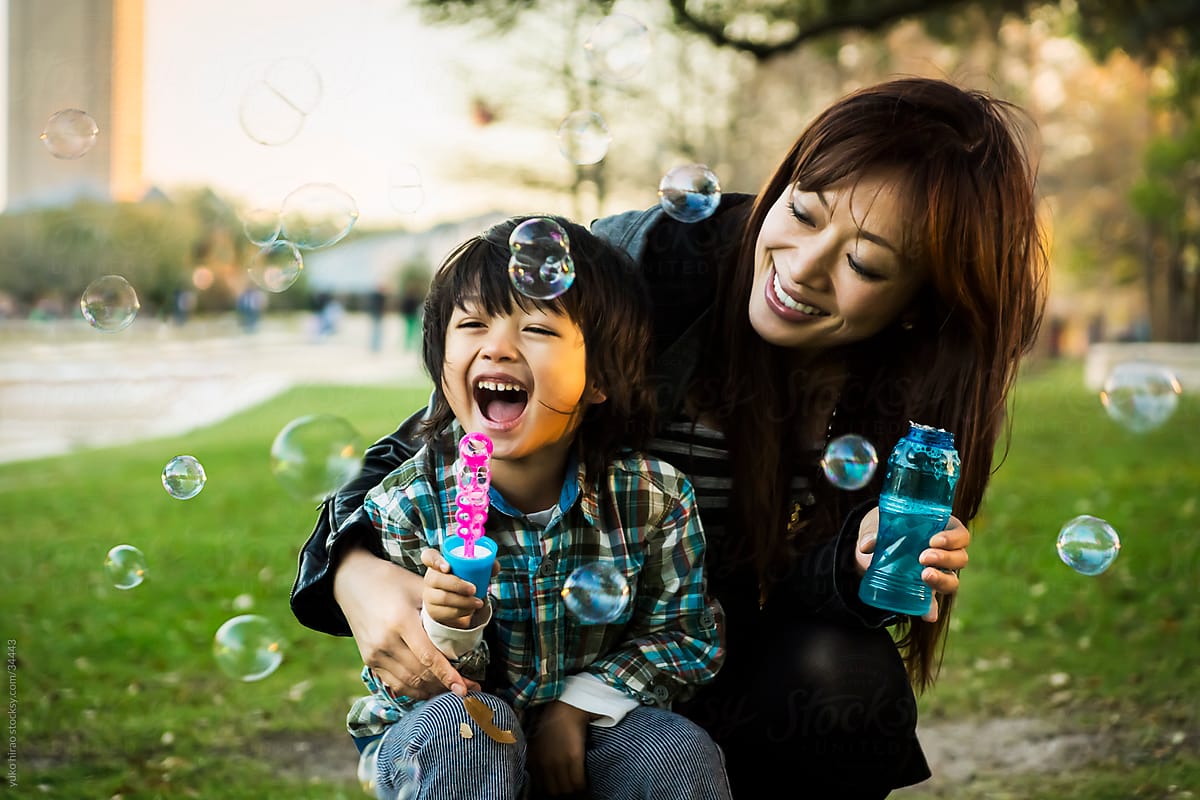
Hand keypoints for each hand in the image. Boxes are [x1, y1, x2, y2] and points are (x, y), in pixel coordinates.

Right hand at [333, 544, 475, 697]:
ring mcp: (374, 654)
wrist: (351, 581)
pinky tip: (430, 689)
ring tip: (452, 690)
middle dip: (446, 685)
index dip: (448, 675)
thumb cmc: (390, 580)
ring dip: (432, 690)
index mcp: (400, 621)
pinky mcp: (369, 660)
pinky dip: (414, 690)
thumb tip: (468, 625)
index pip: (428, 657)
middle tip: (468, 689)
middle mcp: (385, 642)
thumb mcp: (417, 587)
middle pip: (420, 673)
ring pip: (408, 683)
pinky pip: (394, 683)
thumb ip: (440, 608)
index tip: (464, 688)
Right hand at [420, 548, 485, 628]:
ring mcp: (429, 595)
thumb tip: (494, 566)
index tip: (447, 567)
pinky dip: (462, 612)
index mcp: (437, 562)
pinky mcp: (434, 611)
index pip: (428, 556)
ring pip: (442, 598)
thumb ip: (485, 565)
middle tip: (474, 589)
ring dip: (463, 601)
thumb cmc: (463, 580)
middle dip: (457, 585)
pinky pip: (446, 613)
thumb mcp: (473, 570)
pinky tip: (470, 609)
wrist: (456, 601)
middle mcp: (430, 578)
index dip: (435, 560)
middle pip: (435, 579)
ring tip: (478, 602)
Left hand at [528, 701, 590, 796]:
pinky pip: (579, 782)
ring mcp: (559, 762)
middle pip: (554, 792)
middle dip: (562, 793)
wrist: (566, 708)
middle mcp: (545, 764)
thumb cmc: (553, 724)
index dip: (550, 792)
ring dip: (573, 790)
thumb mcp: (536, 743)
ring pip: (567, 790)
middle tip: (570, 789)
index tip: (559, 789)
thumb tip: (537, 776)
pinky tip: (585, 782)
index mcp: (534, 761)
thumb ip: (535, 759)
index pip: (540, 789)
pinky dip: (583, 786)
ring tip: (578, 786)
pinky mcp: (574, 757)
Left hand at [856, 508, 969, 622]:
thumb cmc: (883, 529)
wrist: (870, 550)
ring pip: (952, 580)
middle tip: (923, 557)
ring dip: (942, 580)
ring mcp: (936, 573)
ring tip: (924, 576)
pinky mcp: (923, 592)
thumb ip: (872, 533)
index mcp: (941, 530)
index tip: (934, 540)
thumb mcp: (876, 525)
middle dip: (945, 558)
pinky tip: (928, 615)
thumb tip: (866, 546)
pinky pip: (932, 603)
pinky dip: (931, 609)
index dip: (953, 538)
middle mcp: (944, 553)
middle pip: (960, 558)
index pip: (960, 535)